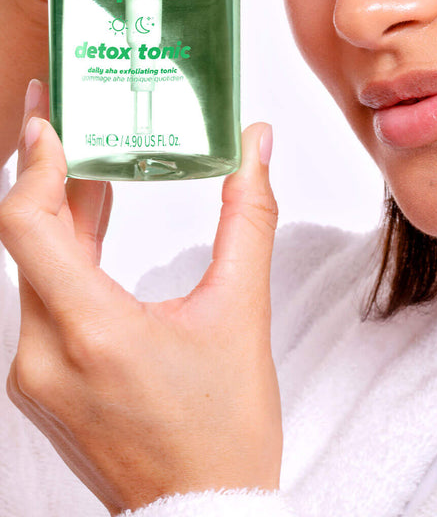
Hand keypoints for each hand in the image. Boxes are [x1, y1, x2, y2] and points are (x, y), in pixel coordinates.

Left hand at [0, 81, 281, 514]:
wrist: (201, 515)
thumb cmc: (224, 429)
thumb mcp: (243, 311)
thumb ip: (248, 215)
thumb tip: (255, 144)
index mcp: (93, 333)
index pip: (27, 225)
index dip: (34, 161)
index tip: (48, 114)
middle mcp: (45, 355)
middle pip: (28, 239)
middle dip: (53, 172)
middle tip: (73, 115)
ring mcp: (35, 376)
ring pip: (33, 269)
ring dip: (62, 214)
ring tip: (96, 161)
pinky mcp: (40, 386)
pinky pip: (41, 301)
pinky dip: (65, 255)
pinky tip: (93, 225)